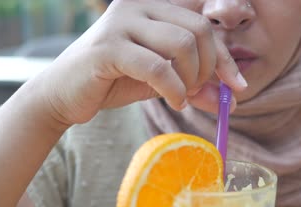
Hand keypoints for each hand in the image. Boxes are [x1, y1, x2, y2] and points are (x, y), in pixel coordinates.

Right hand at [39, 0, 246, 126]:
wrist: (64, 94)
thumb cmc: (114, 81)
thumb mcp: (163, 82)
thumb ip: (195, 86)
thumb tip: (233, 100)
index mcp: (154, 6)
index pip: (204, 20)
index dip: (226, 54)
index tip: (237, 85)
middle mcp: (138, 5)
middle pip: (199, 29)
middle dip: (210, 67)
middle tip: (200, 91)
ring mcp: (121, 22)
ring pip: (182, 44)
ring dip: (192, 78)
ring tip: (182, 96)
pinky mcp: (108, 47)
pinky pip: (158, 67)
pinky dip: (174, 89)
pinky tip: (174, 102)